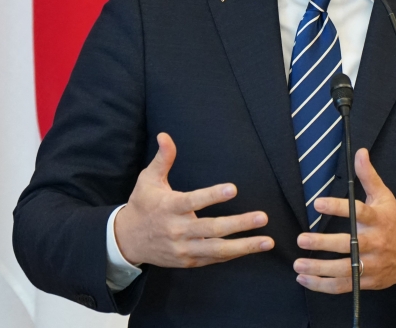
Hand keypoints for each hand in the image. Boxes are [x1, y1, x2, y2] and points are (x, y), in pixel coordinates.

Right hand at [114, 132, 273, 267]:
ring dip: (244, 246)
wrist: (127, 240)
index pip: (193, 201)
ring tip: (267, 240)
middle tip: (262, 217)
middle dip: (239, 224)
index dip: (213, 195)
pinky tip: (252, 248)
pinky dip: (233, 255)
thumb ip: (163, 158)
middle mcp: (177, 230)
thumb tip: (165, 135)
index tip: (233, 188)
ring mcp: (184, 248)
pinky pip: (214, 259)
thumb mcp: (148, 179)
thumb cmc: (142, 205)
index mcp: (169, 207)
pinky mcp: (189, 261)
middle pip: (211, 228)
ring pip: (217, 249)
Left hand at [293, 148, 395, 292]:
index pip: (358, 212)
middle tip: (302, 238)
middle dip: (323, 243)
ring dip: (319, 268)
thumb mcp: (384, 197)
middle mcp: (374, 243)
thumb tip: (360, 153)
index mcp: (378, 219)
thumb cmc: (393, 223)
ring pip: (344, 269)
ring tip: (298, 263)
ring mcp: (371, 264)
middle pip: (348, 244)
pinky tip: (305, 279)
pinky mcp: (366, 281)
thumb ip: (368, 176)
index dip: (338, 207)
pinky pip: (343, 286)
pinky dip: (323, 285)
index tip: (318, 203)